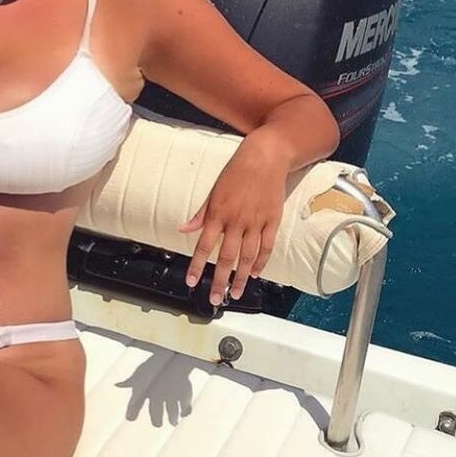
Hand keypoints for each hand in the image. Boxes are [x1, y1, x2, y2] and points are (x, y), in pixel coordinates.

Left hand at [179, 137, 288, 306]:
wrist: (265, 157)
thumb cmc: (236, 171)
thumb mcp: (214, 191)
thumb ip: (200, 213)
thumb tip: (183, 229)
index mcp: (218, 213)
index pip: (204, 246)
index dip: (196, 266)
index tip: (191, 282)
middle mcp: (236, 221)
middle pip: (226, 257)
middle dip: (219, 280)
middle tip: (216, 299)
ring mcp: (256, 222)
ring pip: (247, 257)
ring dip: (240, 278)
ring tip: (235, 293)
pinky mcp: (272, 220)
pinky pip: (266, 247)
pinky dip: (261, 263)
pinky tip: (255, 274)